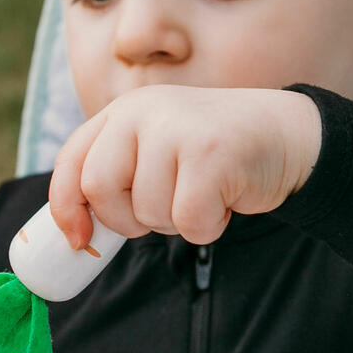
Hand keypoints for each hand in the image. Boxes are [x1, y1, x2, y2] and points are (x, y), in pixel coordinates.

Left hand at [49, 84, 321, 247]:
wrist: (287, 136)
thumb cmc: (215, 156)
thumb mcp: (157, 153)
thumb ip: (118, 177)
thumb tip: (75, 236)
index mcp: (123, 112)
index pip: (71, 163)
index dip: (65, 207)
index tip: (78, 240)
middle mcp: (143, 112)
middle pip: (99, 189)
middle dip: (126, 219)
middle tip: (162, 211)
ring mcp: (177, 129)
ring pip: (147, 212)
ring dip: (176, 221)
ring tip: (204, 193)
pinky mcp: (210, 154)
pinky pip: (187, 221)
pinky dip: (207, 226)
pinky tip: (224, 200)